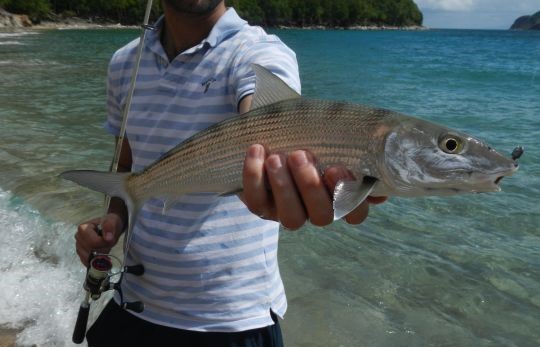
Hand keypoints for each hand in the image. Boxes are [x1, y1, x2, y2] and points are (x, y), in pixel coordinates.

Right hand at [75, 213, 123, 266]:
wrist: (110, 227)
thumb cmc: (110, 223)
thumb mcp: (112, 222)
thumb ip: (109, 228)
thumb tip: (108, 238)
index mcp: (83, 228)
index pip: (93, 243)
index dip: (103, 243)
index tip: (110, 239)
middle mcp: (78, 237)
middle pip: (90, 251)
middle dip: (102, 250)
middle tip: (107, 243)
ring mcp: (78, 246)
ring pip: (88, 258)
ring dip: (99, 255)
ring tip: (104, 247)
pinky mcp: (81, 253)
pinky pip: (87, 261)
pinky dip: (95, 261)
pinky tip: (101, 256)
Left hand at [241, 144, 386, 229]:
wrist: (271, 130)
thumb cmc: (309, 135)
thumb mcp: (332, 137)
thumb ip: (354, 147)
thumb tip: (383, 159)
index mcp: (339, 197)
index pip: (355, 213)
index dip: (350, 198)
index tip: (337, 168)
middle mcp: (315, 210)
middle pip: (322, 216)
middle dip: (312, 186)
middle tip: (301, 155)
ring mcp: (287, 212)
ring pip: (292, 218)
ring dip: (284, 187)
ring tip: (277, 157)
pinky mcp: (260, 206)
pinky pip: (256, 202)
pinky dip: (254, 176)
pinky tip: (257, 151)